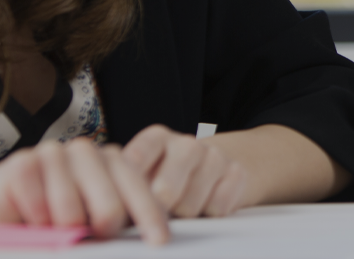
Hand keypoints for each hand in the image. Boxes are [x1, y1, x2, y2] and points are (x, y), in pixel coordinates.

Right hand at [0, 138, 169, 244]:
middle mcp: (88, 153)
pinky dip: (35, 222)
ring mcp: (56, 153)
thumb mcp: (91, 222)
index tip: (159, 243)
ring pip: (71, 213)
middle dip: (102, 232)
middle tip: (89, 235)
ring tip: (52, 227)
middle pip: (110, 208)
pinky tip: (31, 219)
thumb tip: (139, 242)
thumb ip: (113, 226)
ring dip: (61, 231)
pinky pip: (38, 208)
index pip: (140, 192)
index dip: (150, 219)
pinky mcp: (24, 162)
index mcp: (115, 163)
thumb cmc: (53, 215)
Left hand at [121, 124, 249, 218]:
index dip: (127, 188)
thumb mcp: (145, 173)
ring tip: (183, 208)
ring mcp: (214, 156)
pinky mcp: (237, 172)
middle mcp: (186, 143)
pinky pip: (218, 208)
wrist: (215, 167)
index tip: (124, 206)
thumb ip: (130, 184)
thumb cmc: (169, 175)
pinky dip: (209, 214)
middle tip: (158, 213)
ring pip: (190, 206)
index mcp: (157, 138)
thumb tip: (116, 207)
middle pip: (164, 191)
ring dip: (184, 215)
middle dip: (158, 210)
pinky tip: (206, 204)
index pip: (136, 159)